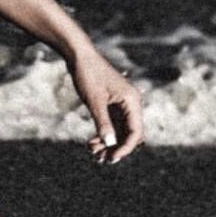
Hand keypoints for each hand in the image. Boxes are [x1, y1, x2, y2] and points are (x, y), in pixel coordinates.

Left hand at [66, 47, 144, 163]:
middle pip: (129, 134)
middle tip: (100, 160)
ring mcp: (122, 105)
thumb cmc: (88, 75)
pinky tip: (92, 144)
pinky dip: (104, 134)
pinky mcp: (112, 105)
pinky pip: (112, 125)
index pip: (136, 131)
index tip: (112, 158)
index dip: (125, 148)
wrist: (79, 56)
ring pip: (120, 131)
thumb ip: (103, 123)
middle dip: (116, 148)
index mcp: (132, 101)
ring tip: (94, 154)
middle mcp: (131, 104)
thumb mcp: (94, 101)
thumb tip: (110, 144)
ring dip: (108, 143)